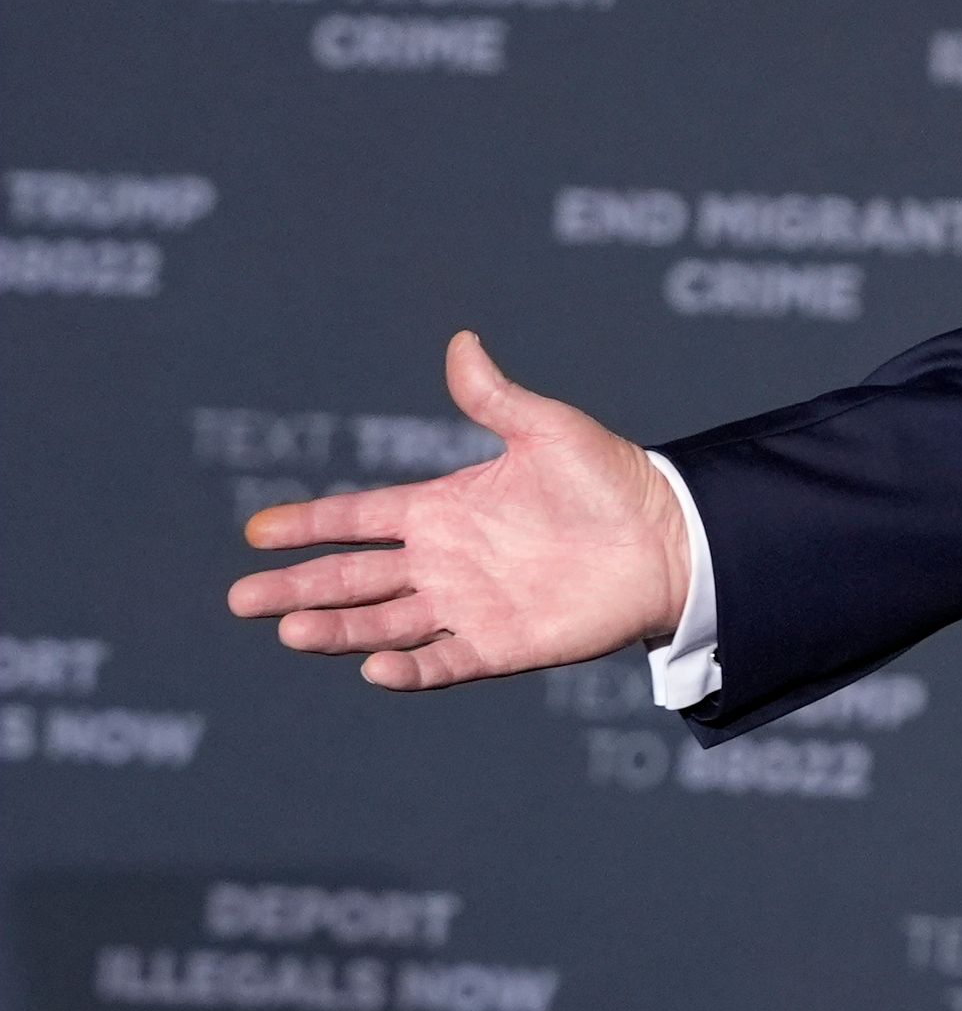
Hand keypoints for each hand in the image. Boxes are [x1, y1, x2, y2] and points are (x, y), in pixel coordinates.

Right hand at [228, 331, 688, 691]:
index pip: (359, 518)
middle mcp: (444, 561)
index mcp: (444, 508)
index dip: (308, 524)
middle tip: (241, 598)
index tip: (256, 531)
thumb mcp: (548, 429)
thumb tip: (462, 341)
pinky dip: (408, 669)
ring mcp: (466, 606)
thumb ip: (496, 397)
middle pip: (353, 577)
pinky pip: (442, 662)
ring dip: (336, 630)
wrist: (672, 537)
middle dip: (296, 586)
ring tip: (290, 629)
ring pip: (382, 624)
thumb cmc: (612, 479)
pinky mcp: (499, 645)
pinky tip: (375, 667)